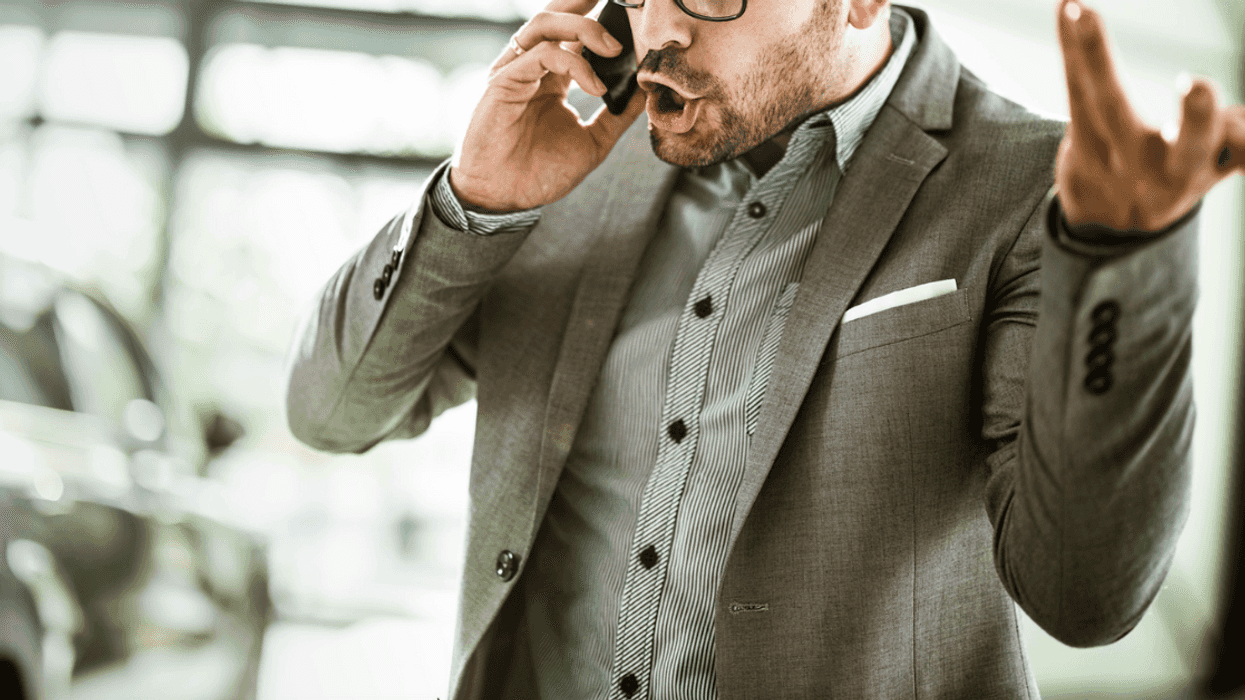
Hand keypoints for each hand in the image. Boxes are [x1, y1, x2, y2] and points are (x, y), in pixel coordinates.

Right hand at [449, 0, 645, 212]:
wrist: (505, 198)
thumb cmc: (540, 173)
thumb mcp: (592, 142)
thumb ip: (616, 116)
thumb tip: (647, 94)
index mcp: (551, 77)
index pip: (576, 35)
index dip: (601, 20)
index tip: (633, 19)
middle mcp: (532, 67)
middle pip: (556, 15)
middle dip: (585, 1)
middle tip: (621, 1)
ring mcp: (516, 71)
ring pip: (545, 23)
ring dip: (584, 27)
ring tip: (614, 48)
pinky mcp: (503, 81)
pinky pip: (539, 54)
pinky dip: (573, 63)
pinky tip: (595, 86)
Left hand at [1055, 0, 1244, 231]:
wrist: (1110, 224)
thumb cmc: (1175, 177)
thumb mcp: (1212, 168)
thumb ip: (1239, 148)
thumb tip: (1243, 127)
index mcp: (1185, 171)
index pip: (1196, 141)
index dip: (1203, 120)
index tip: (1199, 86)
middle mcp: (1140, 162)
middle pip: (1141, 127)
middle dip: (1164, 105)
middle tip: (1188, 78)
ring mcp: (1100, 149)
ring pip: (1095, 98)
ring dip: (1089, 51)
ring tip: (1079, 9)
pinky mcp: (1073, 134)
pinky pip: (1073, 83)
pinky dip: (1071, 46)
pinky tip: (1066, 6)